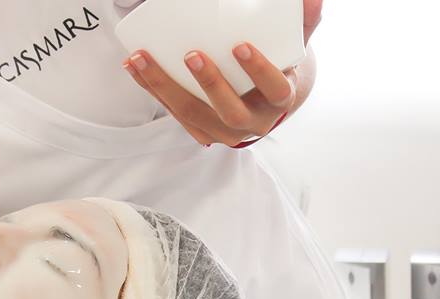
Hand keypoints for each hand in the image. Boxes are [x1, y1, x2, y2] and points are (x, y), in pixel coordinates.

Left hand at [122, 0, 322, 146]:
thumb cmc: (277, 68)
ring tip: (141, 59)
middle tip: (191, 54)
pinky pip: (175, 114)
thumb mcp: (293, 48)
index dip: (259, 71)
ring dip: (164, 87)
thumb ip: (303, 23)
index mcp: (279, 100)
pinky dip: (154, 91)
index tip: (240, 46)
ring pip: (193, 115)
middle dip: (209, 84)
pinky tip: (135, 69)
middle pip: (230, 111)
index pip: (274, 89)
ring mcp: (226, 132)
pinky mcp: (203, 133)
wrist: (267, 105)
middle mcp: (254, 123)